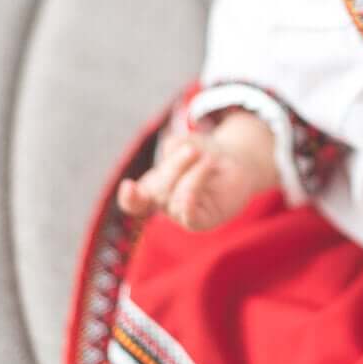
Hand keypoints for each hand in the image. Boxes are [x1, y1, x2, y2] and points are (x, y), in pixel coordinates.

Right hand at [117, 112, 277, 229]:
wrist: (234, 164)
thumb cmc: (203, 153)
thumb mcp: (186, 142)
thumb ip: (174, 145)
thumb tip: (173, 152)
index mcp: (152, 188)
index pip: (133, 202)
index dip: (129, 197)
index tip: (128, 185)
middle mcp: (164, 205)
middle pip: (159, 189)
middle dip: (176, 164)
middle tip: (194, 149)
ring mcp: (183, 215)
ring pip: (177, 197)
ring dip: (194, 173)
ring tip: (209, 158)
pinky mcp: (202, 221)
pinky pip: (190, 216)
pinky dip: (189, 202)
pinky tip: (192, 191)